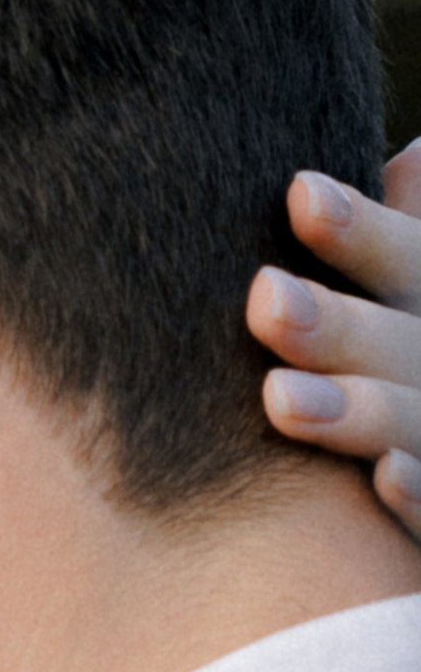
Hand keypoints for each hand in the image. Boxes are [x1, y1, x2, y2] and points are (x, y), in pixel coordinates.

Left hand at [253, 149, 420, 533]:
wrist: (414, 516)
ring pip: (411, 422)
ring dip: (356, 411)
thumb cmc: (402, 381)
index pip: (406, 260)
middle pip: (399, 341)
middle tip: (265, 300)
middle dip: (337, 324)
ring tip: (279, 399)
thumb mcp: (407, 311)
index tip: (299, 193)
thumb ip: (405, 248)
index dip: (361, 231)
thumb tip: (415, 155)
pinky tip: (385, 480)